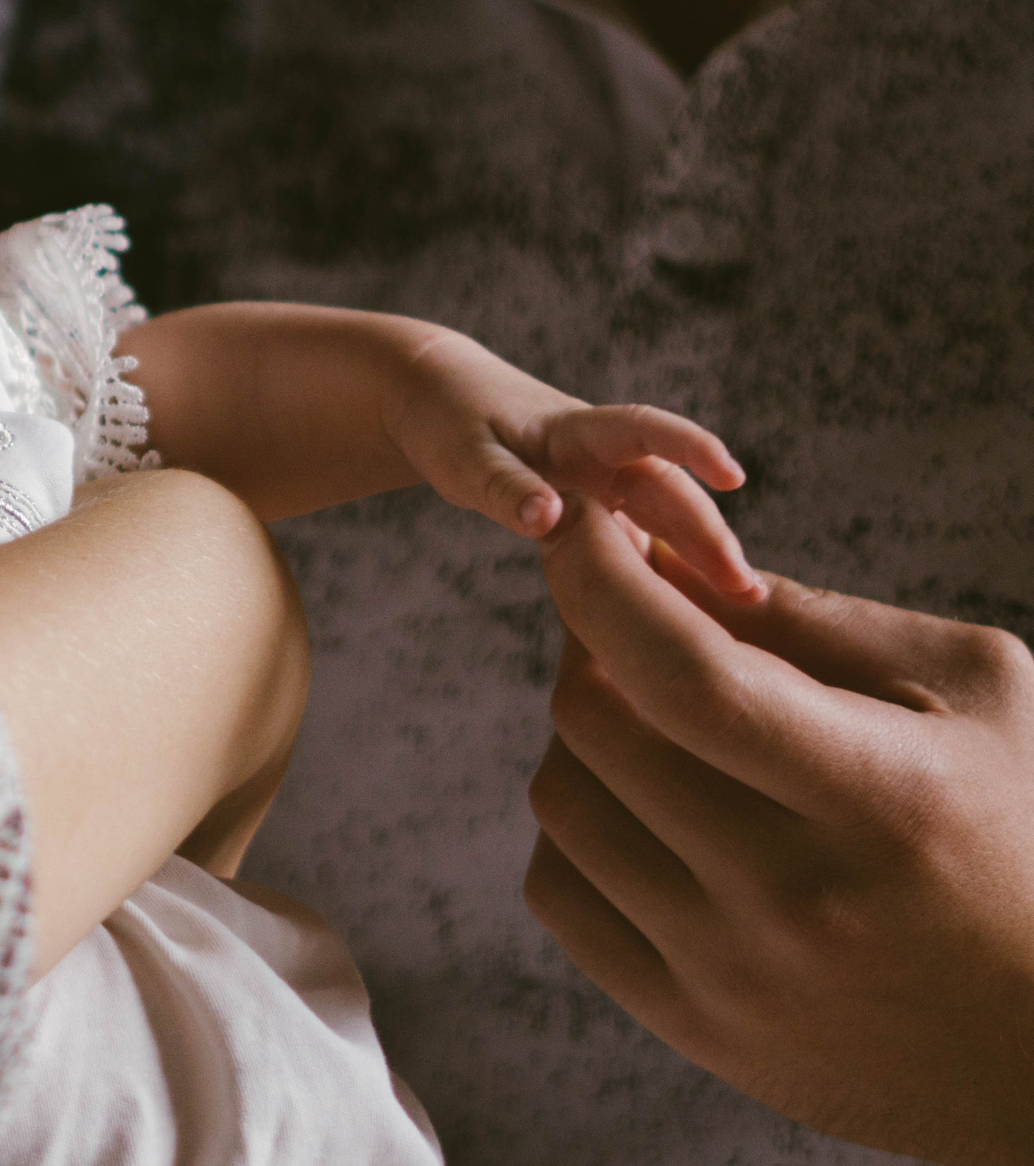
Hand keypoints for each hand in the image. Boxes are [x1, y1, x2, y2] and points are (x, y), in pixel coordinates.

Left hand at [389, 330, 756, 595]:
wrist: (435, 396)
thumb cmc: (445, 419)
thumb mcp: (463, 454)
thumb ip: (505, 487)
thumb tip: (549, 519)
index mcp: (574, 429)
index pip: (644, 430)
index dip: (689, 447)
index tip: (732, 475)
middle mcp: (598, 452)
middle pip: (666, 488)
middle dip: (708, 533)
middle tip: (745, 589)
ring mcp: (597, 475)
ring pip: (659, 512)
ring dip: (697, 549)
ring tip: (740, 602)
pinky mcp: (588, 497)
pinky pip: (633, 527)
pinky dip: (660, 557)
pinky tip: (687, 598)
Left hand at [529, 500, 1033, 1164]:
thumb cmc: (1021, 831)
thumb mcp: (973, 697)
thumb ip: (815, 620)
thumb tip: (658, 561)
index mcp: (883, 798)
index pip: (686, 677)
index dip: (602, 580)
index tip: (582, 522)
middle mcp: (794, 896)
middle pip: (596, 723)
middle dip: (593, 638)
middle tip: (638, 620)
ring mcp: (730, 972)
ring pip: (562, 797)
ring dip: (584, 731)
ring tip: (656, 717)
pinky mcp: (689, 1023)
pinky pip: (558, 888)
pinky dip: (581, 823)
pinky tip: (646, 804)